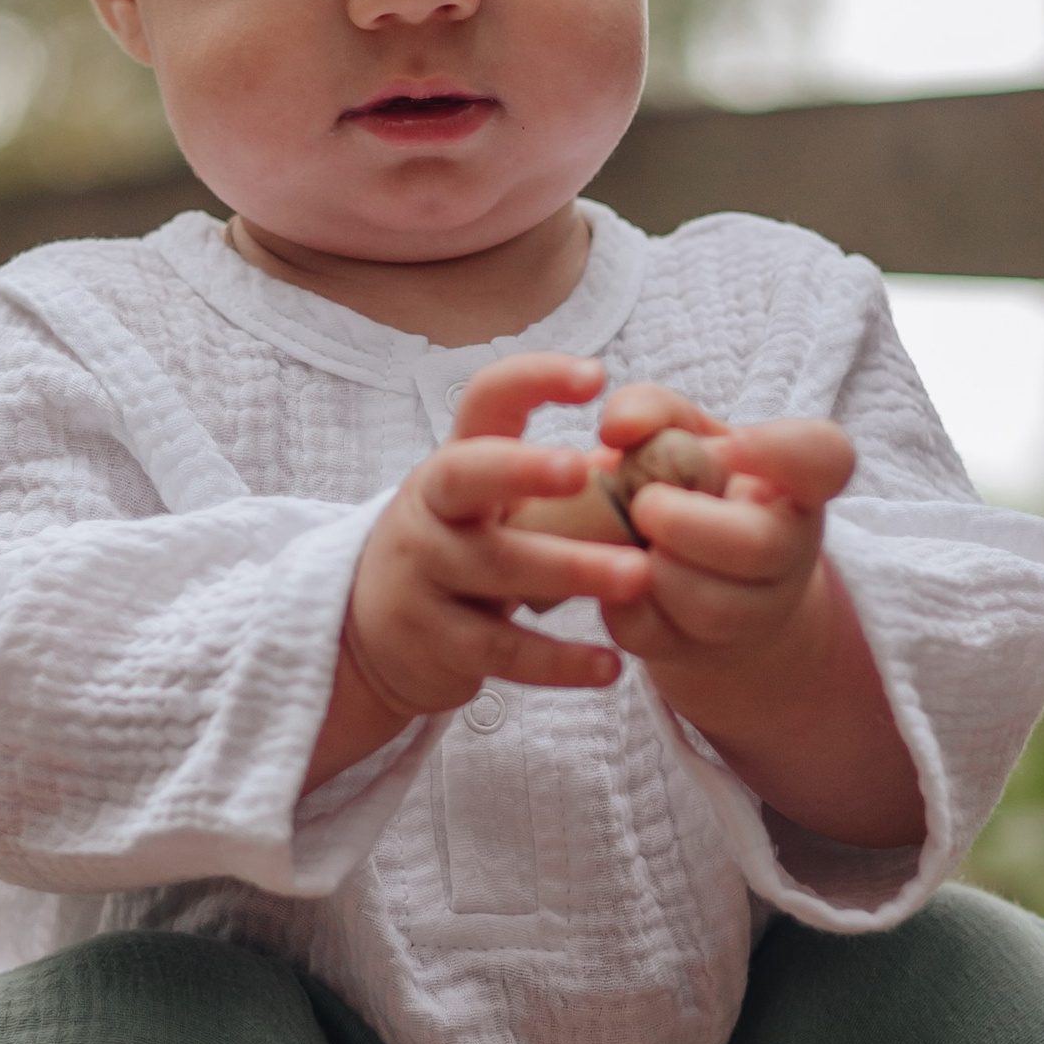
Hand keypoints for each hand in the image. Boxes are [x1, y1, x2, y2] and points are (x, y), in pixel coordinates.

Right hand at [307, 353, 653, 786]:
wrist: (371, 639)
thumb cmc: (463, 555)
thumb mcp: (496, 509)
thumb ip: (571, 483)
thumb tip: (673, 451)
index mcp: (458, 462)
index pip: (487, 400)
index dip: (534, 379)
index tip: (595, 376)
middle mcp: (432, 509)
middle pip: (467, 474)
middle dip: (523, 468)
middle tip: (584, 469)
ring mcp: (425, 574)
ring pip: (494, 566)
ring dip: (569, 569)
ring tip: (638, 575)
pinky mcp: (435, 641)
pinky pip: (502, 650)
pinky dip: (558, 662)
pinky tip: (610, 666)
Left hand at [593, 381, 853, 698]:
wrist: (693, 578)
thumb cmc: (688, 487)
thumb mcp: (680, 434)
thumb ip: (652, 411)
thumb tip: (618, 429)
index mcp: (793, 484)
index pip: (825, 458)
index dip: (782, 451)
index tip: (733, 443)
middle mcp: (789, 550)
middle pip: (760, 546)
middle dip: (687, 523)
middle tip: (644, 503)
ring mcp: (751, 612)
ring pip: (708, 606)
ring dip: (653, 568)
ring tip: (630, 539)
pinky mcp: (697, 652)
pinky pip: (654, 635)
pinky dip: (619, 601)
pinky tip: (614, 574)